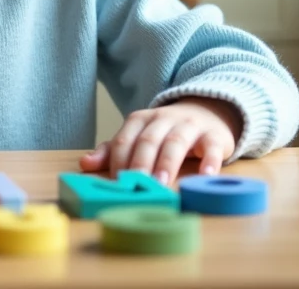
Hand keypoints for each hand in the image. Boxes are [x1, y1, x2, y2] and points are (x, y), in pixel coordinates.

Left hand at [79, 97, 242, 184]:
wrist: (206, 112)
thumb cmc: (165, 132)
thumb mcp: (138, 136)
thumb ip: (113, 151)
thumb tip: (85, 164)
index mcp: (140, 120)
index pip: (124, 140)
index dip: (119, 161)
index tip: (117, 184)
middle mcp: (163, 119)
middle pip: (148, 140)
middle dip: (141, 163)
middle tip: (138, 185)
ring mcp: (189, 125)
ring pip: (176, 142)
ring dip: (167, 162)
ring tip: (162, 183)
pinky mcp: (213, 135)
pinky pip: (211, 147)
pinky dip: (209, 161)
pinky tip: (206, 176)